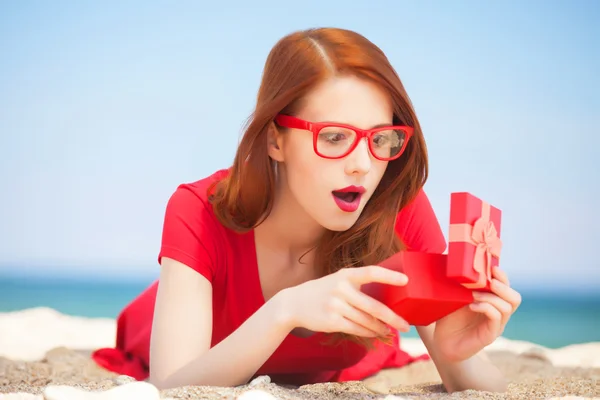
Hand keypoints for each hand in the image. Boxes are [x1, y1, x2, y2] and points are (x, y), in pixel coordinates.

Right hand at [278, 266, 410, 336]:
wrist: (294, 303)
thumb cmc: (323, 291)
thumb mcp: (337, 280)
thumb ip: (357, 284)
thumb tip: (386, 295)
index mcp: (345, 275)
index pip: (371, 272)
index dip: (389, 276)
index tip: (406, 280)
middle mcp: (341, 289)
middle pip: (374, 306)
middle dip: (393, 318)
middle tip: (405, 325)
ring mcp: (336, 306)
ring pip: (367, 321)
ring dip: (380, 328)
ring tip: (389, 331)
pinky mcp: (332, 321)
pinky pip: (357, 329)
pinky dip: (368, 333)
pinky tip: (375, 333)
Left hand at [433, 267, 521, 361]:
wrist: (443, 343)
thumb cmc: (449, 319)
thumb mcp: (456, 298)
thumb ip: (464, 285)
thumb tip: (464, 266)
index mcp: (492, 302)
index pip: (506, 287)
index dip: (502, 277)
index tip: (492, 268)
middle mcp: (498, 313)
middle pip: (515, 298)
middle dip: (504, 287)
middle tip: (489, 281)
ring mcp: (496, 325)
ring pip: (507, 307)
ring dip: (490, 297)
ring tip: (473, 295)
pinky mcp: (490, 335)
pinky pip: (496, 318)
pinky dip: (486, 308)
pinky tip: (472, 305)